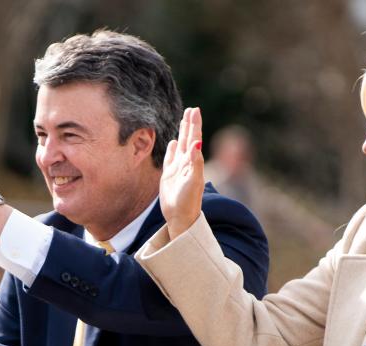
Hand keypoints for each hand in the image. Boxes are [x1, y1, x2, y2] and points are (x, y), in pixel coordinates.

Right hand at [159, 107, 204, 239]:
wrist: (180, 216)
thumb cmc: (188, 201)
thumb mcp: (193, 180)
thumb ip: (195, 161)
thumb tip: (196, 142)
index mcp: (193, 161)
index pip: (194, 138)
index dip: (194, 125)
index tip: (195, 110)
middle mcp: (186, 163)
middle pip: (188, 139)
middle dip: (189, 124)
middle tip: (191, 109)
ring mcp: (178, 168)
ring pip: (180, 146)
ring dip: (182, 133)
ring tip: (184, 121)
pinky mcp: (169, 175)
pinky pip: (171, 158)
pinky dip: (172, 149)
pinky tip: (173, 143)